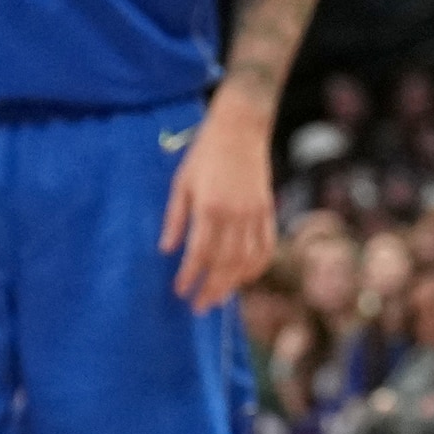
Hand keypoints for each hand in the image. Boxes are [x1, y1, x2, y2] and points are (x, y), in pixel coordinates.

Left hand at [161, 96, 274, 309]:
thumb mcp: (181, 183)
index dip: (189, 276)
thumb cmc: (204, 152)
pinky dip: (257, 267)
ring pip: (247, 261)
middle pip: (225, 264)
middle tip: (198, 307)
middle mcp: (235, 215)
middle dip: (211, 289)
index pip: (200, 254)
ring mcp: (255, 214)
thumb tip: (166, 250)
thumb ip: (175, 219)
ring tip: (219, 298)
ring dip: (233, 284)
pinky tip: (245, 277)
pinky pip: (266, 247)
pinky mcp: (267, 210)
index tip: (179, 291)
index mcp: (210, 208)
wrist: (241, 127)